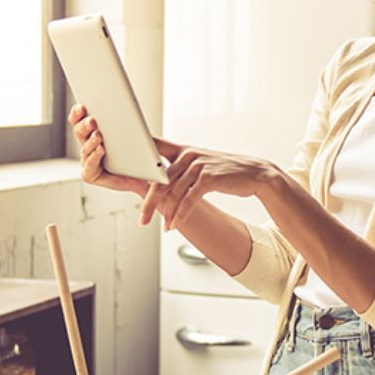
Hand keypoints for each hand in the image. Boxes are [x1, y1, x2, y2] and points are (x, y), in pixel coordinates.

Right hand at [69, 104, 149, 194]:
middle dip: (84, 125)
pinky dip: (94, 157)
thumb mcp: (141, 137)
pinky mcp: (90, 174)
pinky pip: (88, 167)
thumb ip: (138, 126)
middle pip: (79, 132)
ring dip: (91, 141)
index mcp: (95, 131)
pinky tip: (100, 150)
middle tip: (92, 121)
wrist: (145, 175)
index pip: (79, 119)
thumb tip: (136, 110)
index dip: (77, 112)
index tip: (83, 105)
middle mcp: (89, 145)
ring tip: (99, 136)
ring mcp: (89, 159)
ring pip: (84, 148)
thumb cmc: (140, 155)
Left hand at [144, 141, 273, 231]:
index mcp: (184, 150)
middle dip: (149, 202)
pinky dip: (180, 215)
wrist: (256, 174)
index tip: (118, 162)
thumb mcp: (202, 165)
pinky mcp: (210, 178)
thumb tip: (159, 183)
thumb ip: (181, 170)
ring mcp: (199, 165)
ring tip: (162, 227)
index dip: (137, 152)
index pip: (154, 147)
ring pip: (173, 193)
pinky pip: (189, 200)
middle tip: (142, 219)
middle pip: (160, 180)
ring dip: (167, 213)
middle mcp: (189, 155)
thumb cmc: (226, 172)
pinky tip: (175, 225)